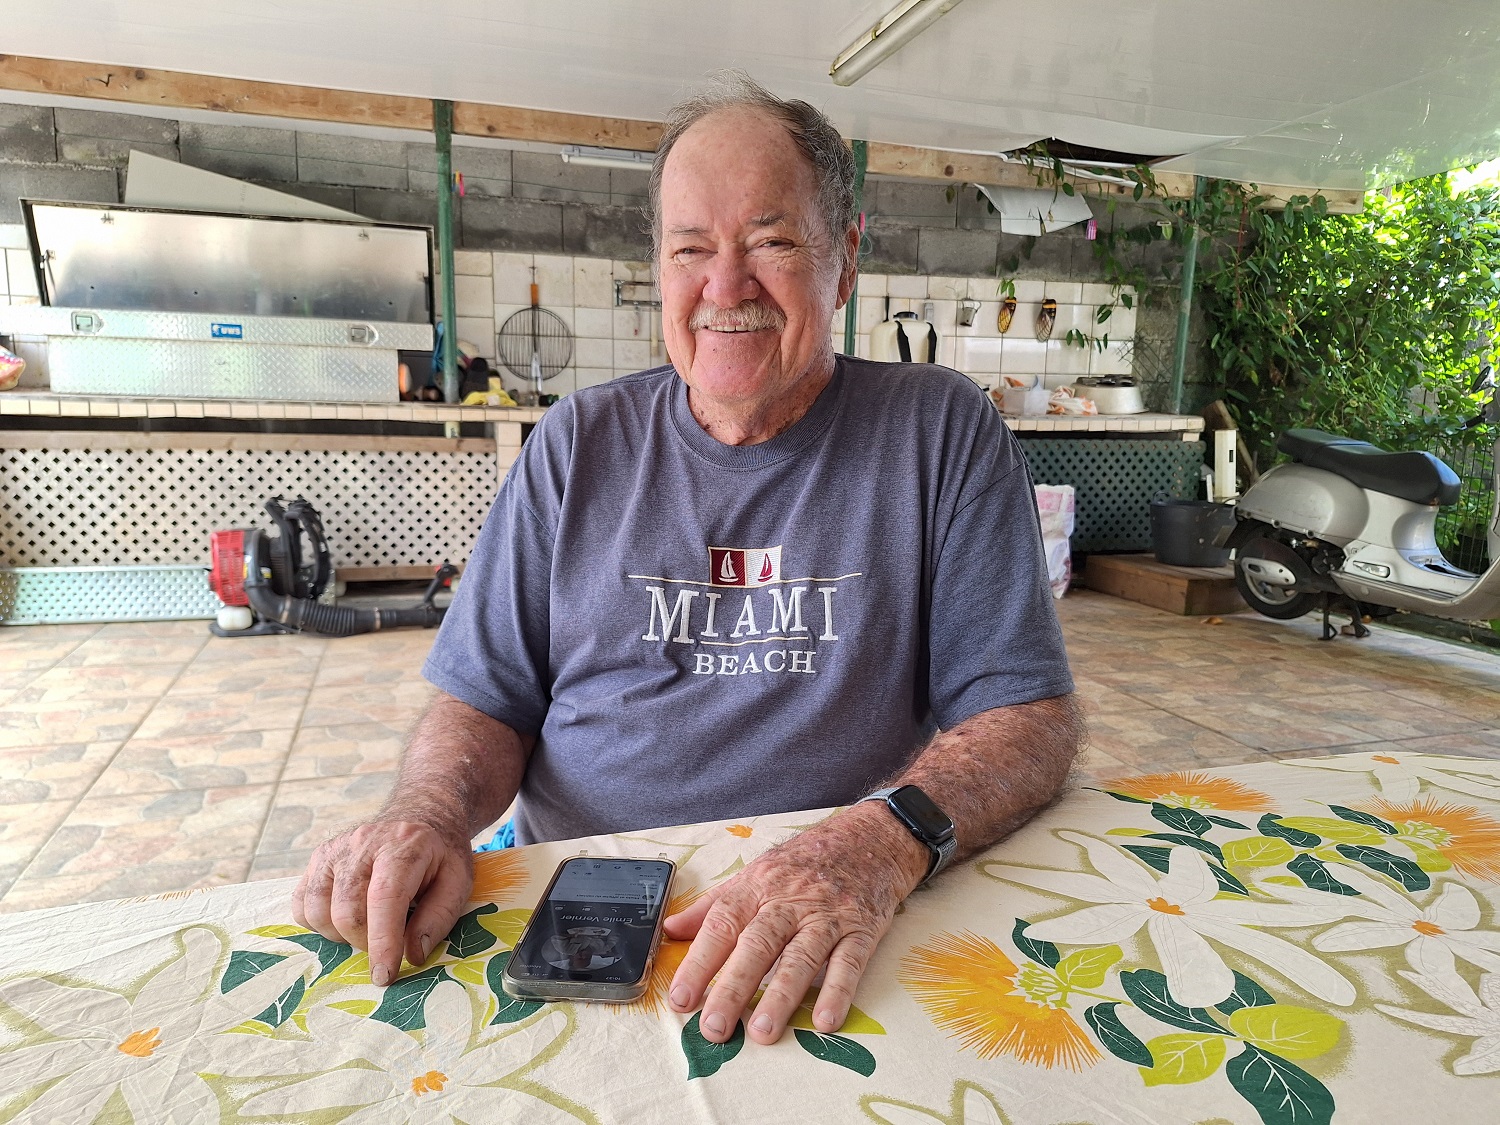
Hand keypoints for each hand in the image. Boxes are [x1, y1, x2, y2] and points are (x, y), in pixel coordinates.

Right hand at [291, 819, 473, 986]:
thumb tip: (412, 955)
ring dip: (341, 935)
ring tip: (367, 928)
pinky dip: (318, 923)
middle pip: (347, 911)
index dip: (382, 942)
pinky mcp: (318, 858)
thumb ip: (439, 918)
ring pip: (318, 911)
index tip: (385, 976)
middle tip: (387, 945)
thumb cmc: (439, 856)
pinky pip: (301, 904)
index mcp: (403, 846)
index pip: (385, 898)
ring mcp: (335, 849)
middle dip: (365, 943)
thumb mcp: (457, 881)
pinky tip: (343, 919)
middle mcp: (362, 843)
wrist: (420, 816)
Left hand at [663, 803, 928, 1044]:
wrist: (870, 839)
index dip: (699, 962)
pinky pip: (849, 963)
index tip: (680, 999)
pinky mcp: (861, 929)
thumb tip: (668, 930)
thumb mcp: (755, 873)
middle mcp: (790, 901)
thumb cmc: (804, 862)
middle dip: (734, 987)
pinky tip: (824, 1021)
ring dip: (781, 997)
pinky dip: (837, 992)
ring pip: (801, 957)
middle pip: (758, 944)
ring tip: (762, 1032)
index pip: (722, 924)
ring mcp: (827, 915)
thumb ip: (713, 906)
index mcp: (757, 886)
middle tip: (714, 1027)